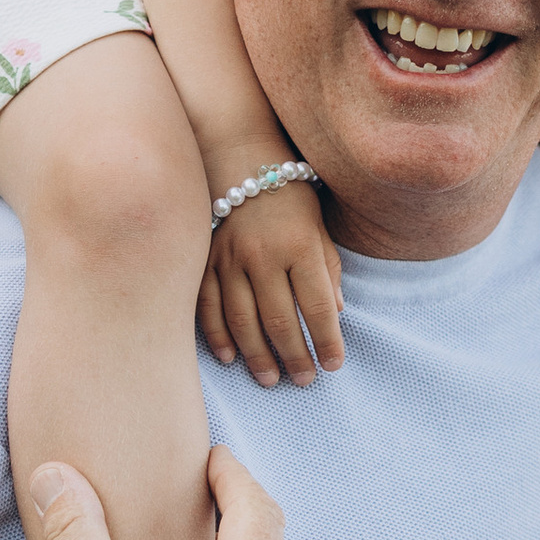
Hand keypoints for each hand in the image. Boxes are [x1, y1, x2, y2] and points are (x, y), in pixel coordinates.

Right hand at [199, 178, 344, 385]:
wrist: (240, 159)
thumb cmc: (290, 197)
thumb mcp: (319, 229)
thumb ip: (328, 270)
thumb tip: (335, 314)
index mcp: (300, 246)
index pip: (318, 306)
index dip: (327, 341)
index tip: (334, 366)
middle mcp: (263, 254)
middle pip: (280, 320)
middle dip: (294, 357)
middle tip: (303, 381)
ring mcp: (229, 258)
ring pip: (242, 320)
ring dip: (257, 356)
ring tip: (270, 379)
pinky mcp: (203, 260)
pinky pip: (207, 306)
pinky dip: (218, 336)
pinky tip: (230, 358)